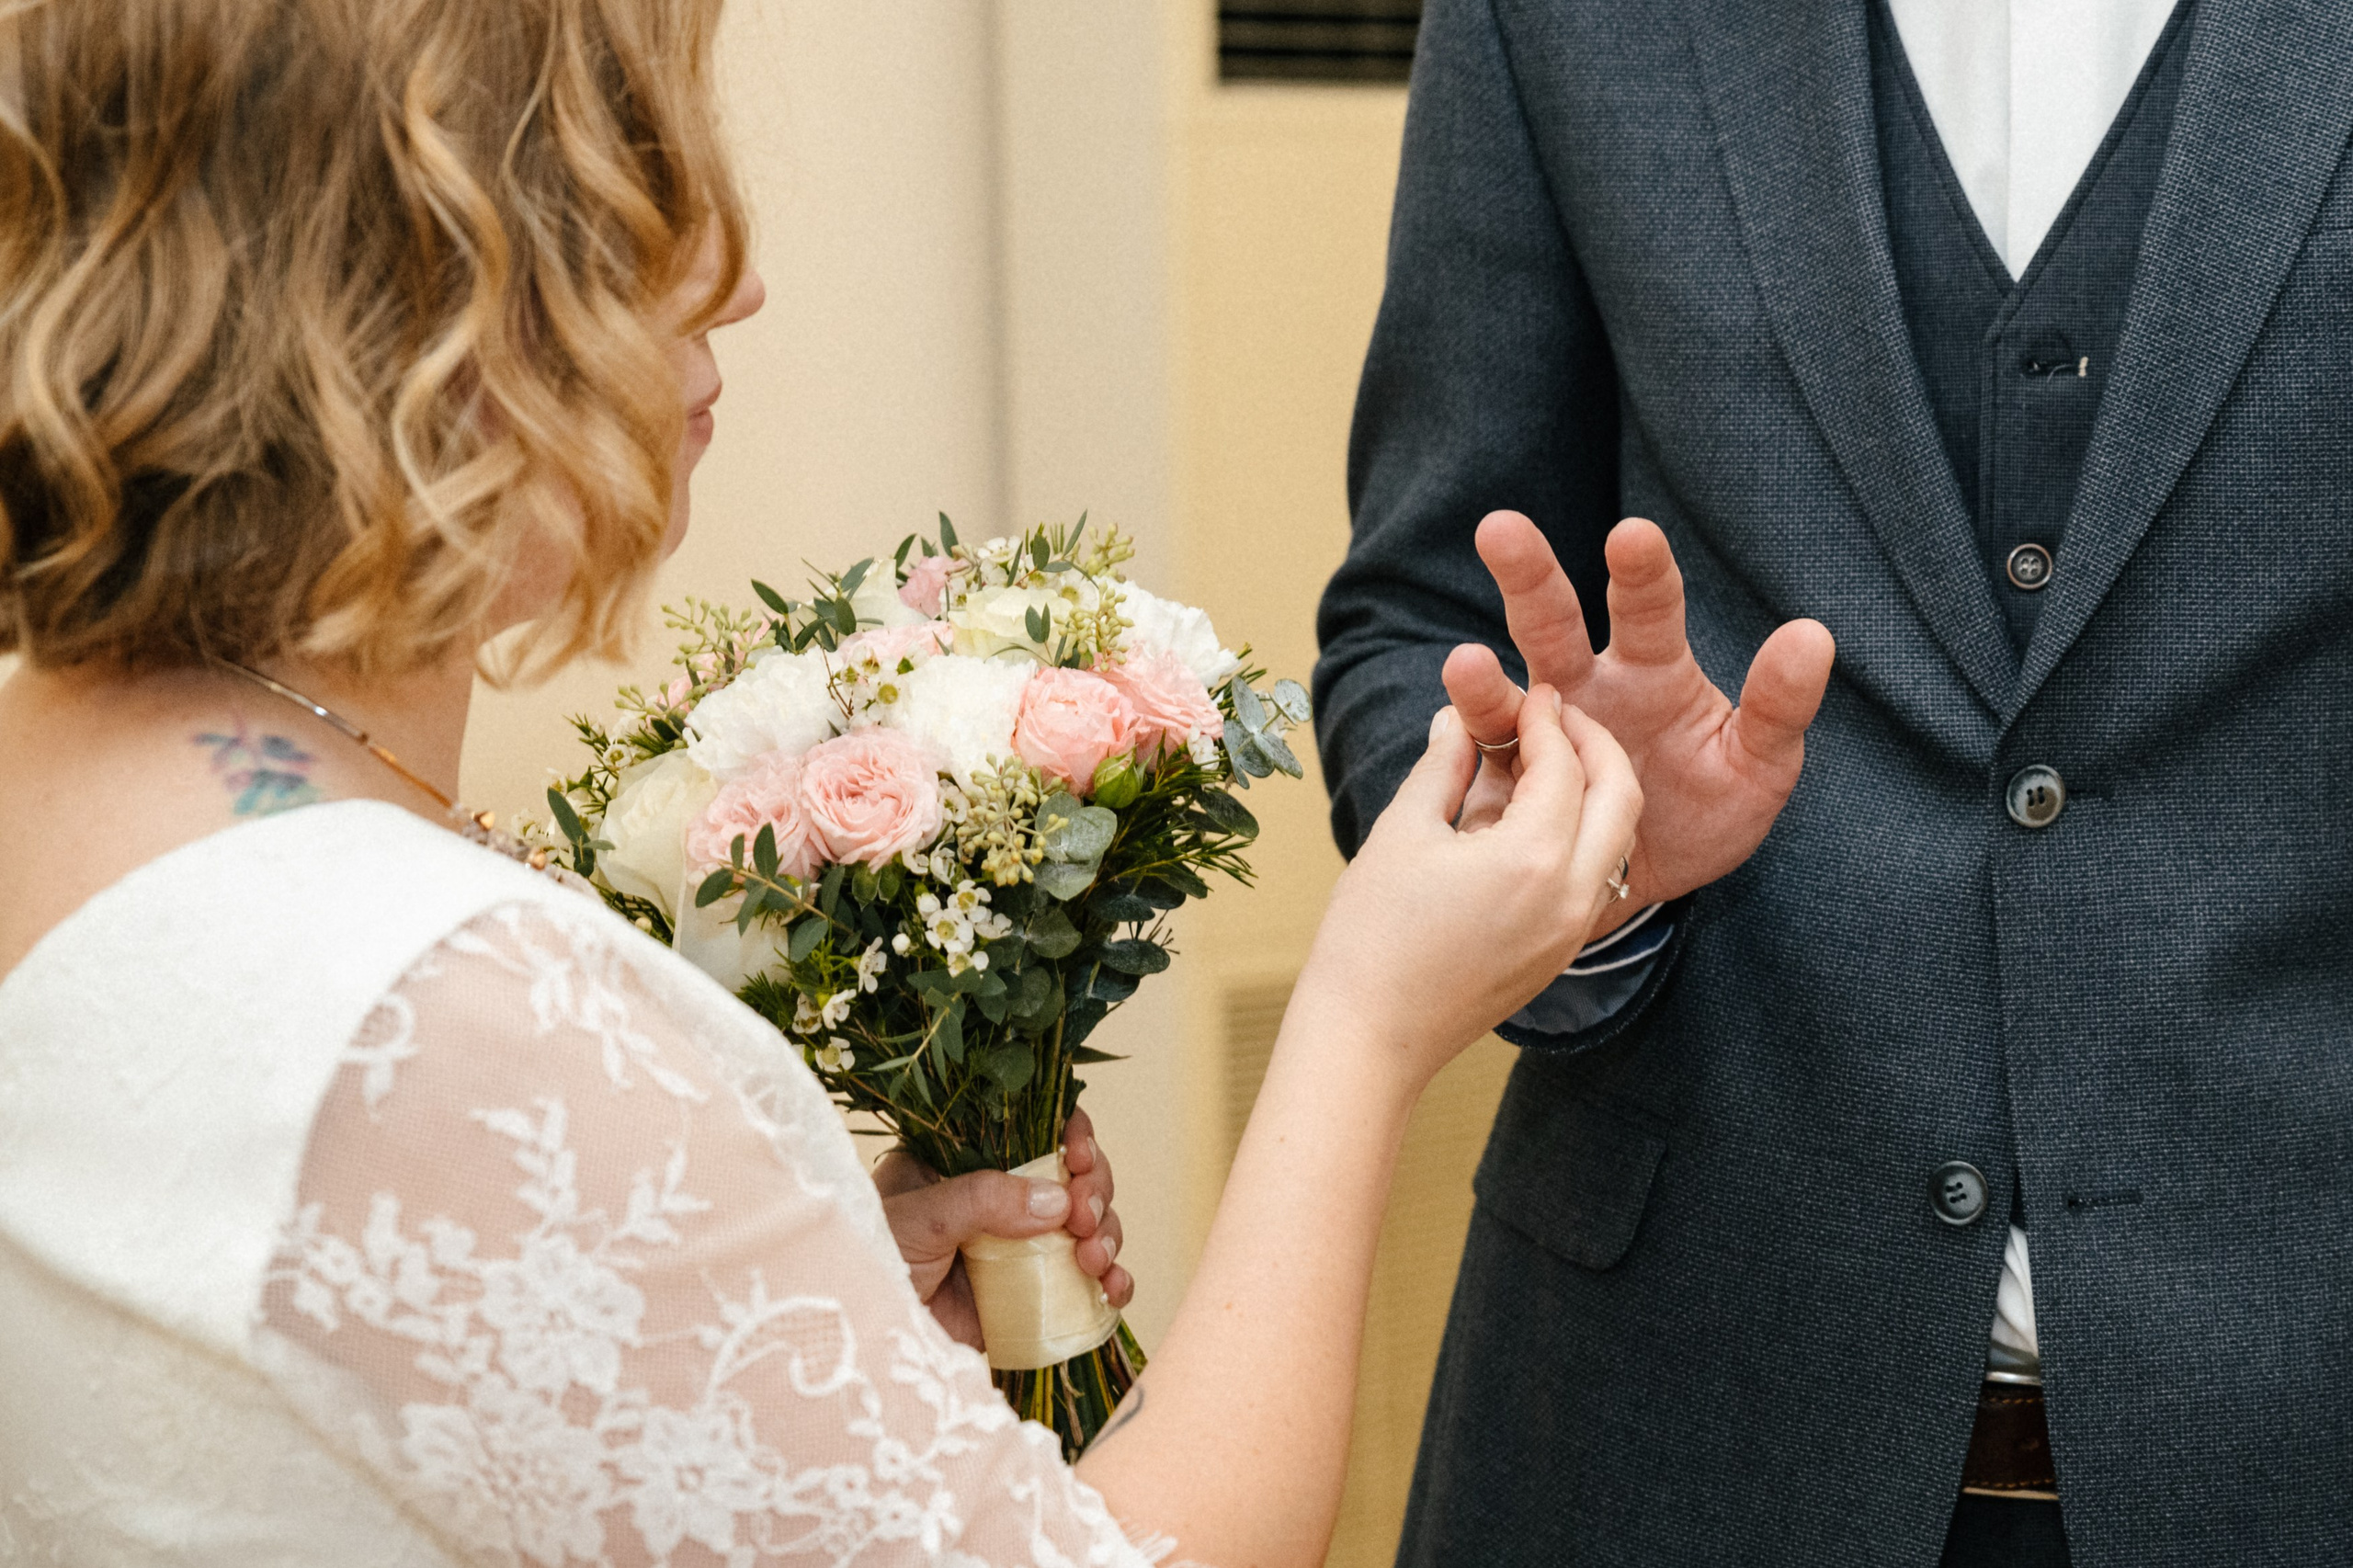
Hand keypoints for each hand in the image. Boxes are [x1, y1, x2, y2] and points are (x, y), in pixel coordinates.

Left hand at [873, 1107, 1132, 1349]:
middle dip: (1094, 1192)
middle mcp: (1001, 1197)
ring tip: (1094, 1262)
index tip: (1079, 1159)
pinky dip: (1111, 1283)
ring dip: (1107, 1237)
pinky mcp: (1031, 1295)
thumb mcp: (918, 1218)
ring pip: (1090, 1225)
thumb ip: (982, 1201)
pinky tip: (1112, 1291)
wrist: (861, 1340)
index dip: (1072, 1135)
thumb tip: (1057, 1200)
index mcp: (969, 1159)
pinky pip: (1086, 1282)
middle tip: (1086, 1220)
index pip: (1036, 1127)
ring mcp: (1020, 1246)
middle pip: (1075, 1174)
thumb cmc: (868, 1264)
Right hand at [1298, 685, 1642, 1088]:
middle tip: (1553, 718)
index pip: (1564, 763)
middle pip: (1619, 794)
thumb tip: (1457, 721)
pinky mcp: (1560, 954)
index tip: (1524, 693)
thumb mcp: (1401, 834)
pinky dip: (1575, 833)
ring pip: (1613, 837)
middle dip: (1593, 745)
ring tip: (1539, 762)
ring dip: (1590, 789)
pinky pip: (1592, 876)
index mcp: (1534, 858)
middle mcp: (1572, 895)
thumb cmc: (1371, 939)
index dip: (1544, 718)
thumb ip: (1441, 767)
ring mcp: (1573, 931)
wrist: (1370, 1040)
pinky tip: (1525, 818)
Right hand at [1445, 512, 1834, 932]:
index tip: (1632, 535)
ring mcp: (1538, 737)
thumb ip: (1779, 706)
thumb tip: (1812, 634)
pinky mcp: (1505, 786)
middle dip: (1529, 576)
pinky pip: (1479, 765)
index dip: (1641, 572)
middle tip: (1501, 530)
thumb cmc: (1707, 809)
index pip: (1649, 608)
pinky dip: (1463, 750)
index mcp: (1652, 671)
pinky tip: (1451, 734)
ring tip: (1466, 664)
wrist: (1650, 875)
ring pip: (1506, 696)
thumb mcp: (1757, 765)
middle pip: (1553, 624)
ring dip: (1484, 681)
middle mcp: (1586, 689)